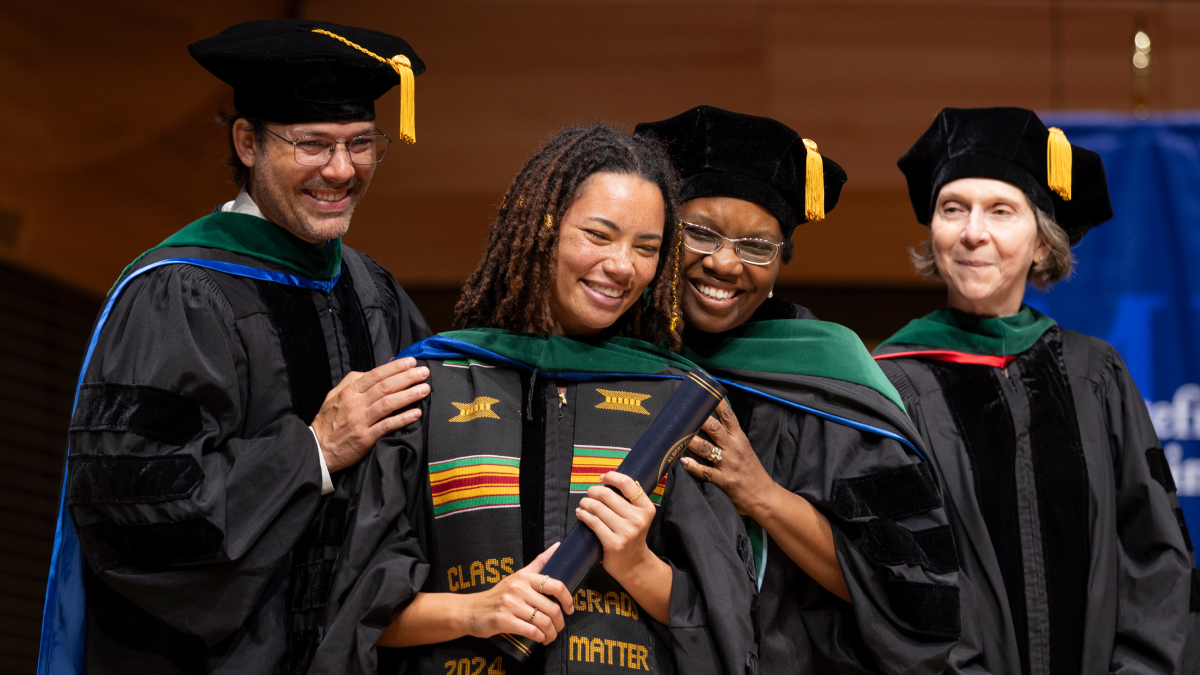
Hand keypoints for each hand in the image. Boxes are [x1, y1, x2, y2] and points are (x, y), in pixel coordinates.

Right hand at [311, 357, 429, 472]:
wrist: (317, 449)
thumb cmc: (328, 421)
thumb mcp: (335, 395)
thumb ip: (353, 381)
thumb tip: (374, 371)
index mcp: (349, 391)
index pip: (376, 375)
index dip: (395, 367)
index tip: (411, 361)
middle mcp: (355, 404)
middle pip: (385, 387)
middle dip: (407, 377)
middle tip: (424, 372)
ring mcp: (360, 421)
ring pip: (388, 404)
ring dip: (409, 395)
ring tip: (425, 389)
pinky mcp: (365, 438)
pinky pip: (386, 426)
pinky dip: (402, 419)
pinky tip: (416, 413)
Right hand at [462, 542, 573, 645]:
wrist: (471, 610)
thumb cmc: (499, 594)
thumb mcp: (518, 575)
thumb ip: (539, 562)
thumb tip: (558, 546)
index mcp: (524, 577)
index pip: (555, 585)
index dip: (567, 599)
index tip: (570, 608)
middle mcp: (518, 589)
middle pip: (551, 608)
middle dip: (560, 622)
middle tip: (559, 627)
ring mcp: (510, 605)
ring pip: (543, 622)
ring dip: (551, 633)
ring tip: (550, 636)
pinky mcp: (503, 620)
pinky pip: (531, 631)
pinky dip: (540, 638)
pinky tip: (541, 639)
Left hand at [576, 472, 657, 583]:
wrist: (633, 564)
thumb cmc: (631, 535)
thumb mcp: (638, 516)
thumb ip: (628, 500)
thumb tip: (606, 481)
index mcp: (646, 508)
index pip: (628, 484)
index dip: (612, 477)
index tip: (603, 478)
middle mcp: (638, 519)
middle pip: (608, 494)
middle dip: (593, 491)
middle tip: (589, 494)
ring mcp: (626, 532)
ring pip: (598, 507)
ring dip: (586, 502)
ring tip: (583, 503)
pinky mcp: (614, 543)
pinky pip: (593, 522)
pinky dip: (583, 515)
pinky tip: (580, 514)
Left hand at [682, 399, 778, 517]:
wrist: (765, 497)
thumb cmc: (752, 473)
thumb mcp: (745, 450)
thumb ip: (731, 437)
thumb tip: (714, 422)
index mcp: (740, 439)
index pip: (728, 416)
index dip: (716, 404)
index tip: (705, 393)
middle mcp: (734, 448)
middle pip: (714, 428)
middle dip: (698, 419)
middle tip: (684, 412)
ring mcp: (728, 464)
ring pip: (705, 448)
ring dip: (690, 441)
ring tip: (676, 435)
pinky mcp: (723, 481)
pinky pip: (704, 472)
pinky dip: (692, 466)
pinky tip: (682, 461)